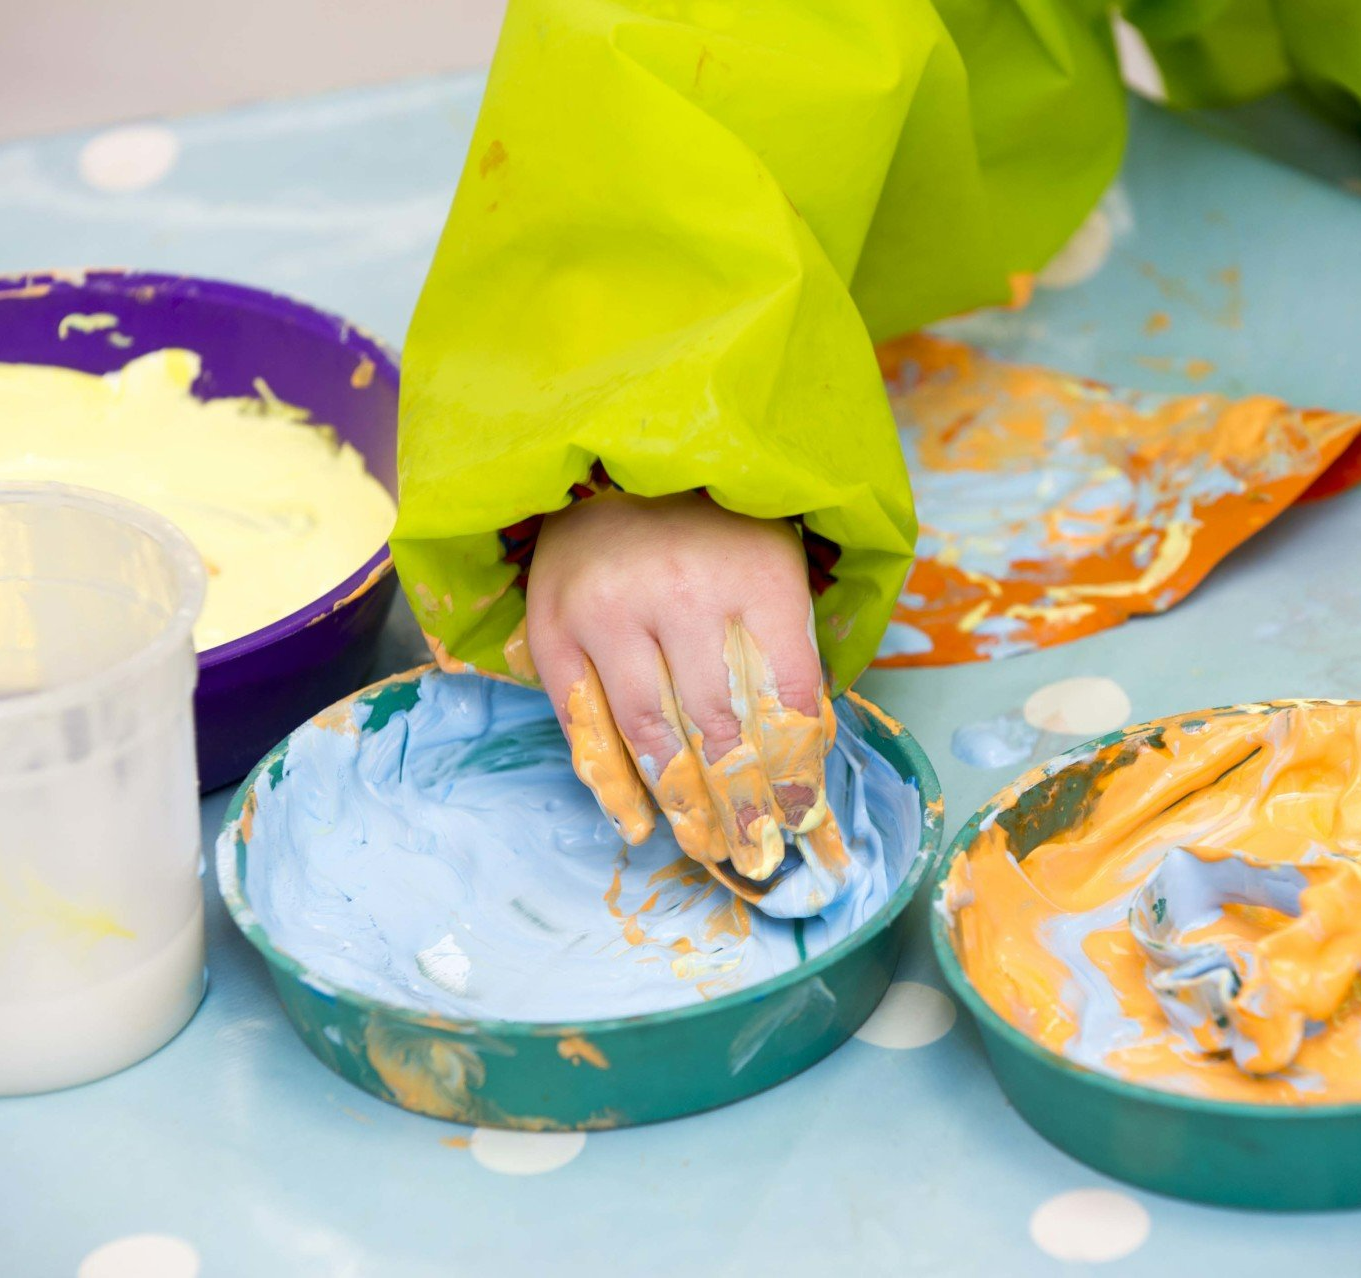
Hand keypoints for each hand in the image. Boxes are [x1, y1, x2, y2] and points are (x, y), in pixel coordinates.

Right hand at [526, 491, 840, 897]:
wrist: (611, 457)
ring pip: (649, 732)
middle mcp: (683, 590)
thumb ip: (787, 644)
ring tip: (706, 848)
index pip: (789, 695)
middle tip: (756, 855)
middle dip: (741, 804)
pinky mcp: (555, 625)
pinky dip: (608, 780)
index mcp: (757, 572)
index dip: (798, 770)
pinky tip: (634, 821)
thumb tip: (805, 752)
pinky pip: (583, 721)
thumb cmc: (709, 522)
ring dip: (680, 803)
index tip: (802, 821)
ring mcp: (611, 608)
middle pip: (719, 725)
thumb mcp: (773, 561)